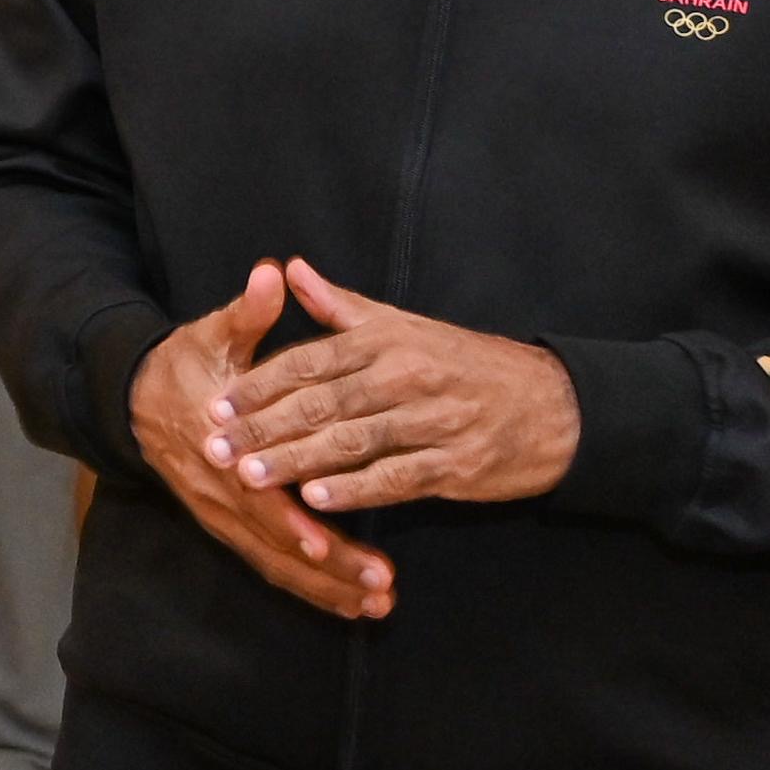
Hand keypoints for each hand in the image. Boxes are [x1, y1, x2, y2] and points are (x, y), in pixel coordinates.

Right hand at [130, 262, 394, 620]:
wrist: (134, 398)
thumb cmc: (184, 365)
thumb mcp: (212, 335)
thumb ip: (247, 313)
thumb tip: (271, 275)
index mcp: (219, 447)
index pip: (255, 493)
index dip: (290, 520)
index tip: (328, 543)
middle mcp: (220, 491)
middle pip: (275, 541)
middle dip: (329, 568)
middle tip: (380, 586)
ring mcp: (223, 514)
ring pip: (276, 561)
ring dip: (326, 587)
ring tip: (376, 605)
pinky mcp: (230, 526)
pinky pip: (271, 564)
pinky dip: (310, 587)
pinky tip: (350, 604)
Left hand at [218, 258, 580, 513]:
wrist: (554, 404)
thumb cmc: (466, 363)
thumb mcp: (403, 324)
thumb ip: (340, 305)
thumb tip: (289, 269)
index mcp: (386, 341)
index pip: (307, 363)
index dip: (257, 386)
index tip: (215, 406)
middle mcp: (405, 376)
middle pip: (320, 404)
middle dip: (263, 427)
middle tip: (215, 448)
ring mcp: (432, 420)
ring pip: (351, 441)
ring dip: (297, 461)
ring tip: (251, 477)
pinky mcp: (455, 463)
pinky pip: (396, 477)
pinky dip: (355, 488)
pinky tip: (317, 500)